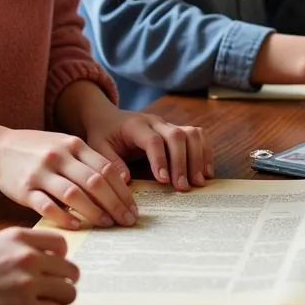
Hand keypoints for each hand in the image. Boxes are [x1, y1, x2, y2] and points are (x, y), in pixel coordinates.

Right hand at [0, 128, 137, 230]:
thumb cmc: (38, 151)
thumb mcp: (64, 145)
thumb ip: (86, 161)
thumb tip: (119, 184)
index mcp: (73, 144)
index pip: (106, 168)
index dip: (122, 190)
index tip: (133, 208)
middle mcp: (59, 156)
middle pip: (94, 182)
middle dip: (115, 204)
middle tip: (127, 221)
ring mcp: (41, 172)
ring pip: (74, 194)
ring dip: (94, 212)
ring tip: (108, 224)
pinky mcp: (25, 189)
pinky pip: (47, 206)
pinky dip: (64, 217)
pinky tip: (77, 226)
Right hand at [0, 227, 77, 304]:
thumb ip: (13, 244)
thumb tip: (30, 249)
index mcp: (19, 238)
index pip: (61, 243)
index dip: (62, 257)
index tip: (57, 267)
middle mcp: (28, 257)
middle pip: (70, 269)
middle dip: (67, 280)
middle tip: (60, 289)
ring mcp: (27, 283)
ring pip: (68, 292)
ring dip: (64, 300)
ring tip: (55, 304)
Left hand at [81, 104, 212, 191]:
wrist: (108, 117)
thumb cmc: (103, 134)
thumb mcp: (98, 147)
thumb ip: (111, 162)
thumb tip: (126, 180)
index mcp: (135, 126)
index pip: (152, 140)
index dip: (160, 159)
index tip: (164, 180)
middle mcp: (155, 122)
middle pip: (176, 135)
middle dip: (182, 162)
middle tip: (183, 187)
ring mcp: (168, 125)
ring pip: (190, 133)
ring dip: (197, 157)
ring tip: (197, 182)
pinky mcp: (176, 130)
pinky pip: (197, 135)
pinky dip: (205, 151)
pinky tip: (205, 172)